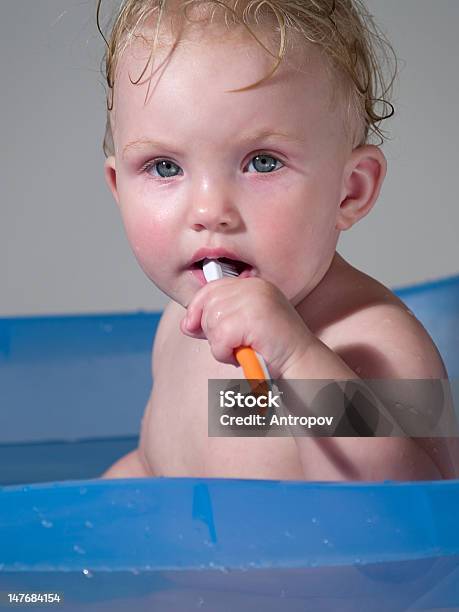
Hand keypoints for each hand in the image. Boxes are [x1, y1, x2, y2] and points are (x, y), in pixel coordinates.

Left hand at [180, 277, 312, 377]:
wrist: (301, 363)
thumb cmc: (273, 349)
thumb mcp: (242, 327)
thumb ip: (216, 320)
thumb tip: (187, 323)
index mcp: (253, 284)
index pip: (210, 288)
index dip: (197, 309)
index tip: (195, 327)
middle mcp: (254, 286)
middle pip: (207, 305)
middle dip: (211, 330)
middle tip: (233, 344)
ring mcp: (254, 300)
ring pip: (211, 323)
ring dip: (221, 345)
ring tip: (243, 349)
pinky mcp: (251, 318)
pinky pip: (219, 339)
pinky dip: (226, 354)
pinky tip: (245, 354)